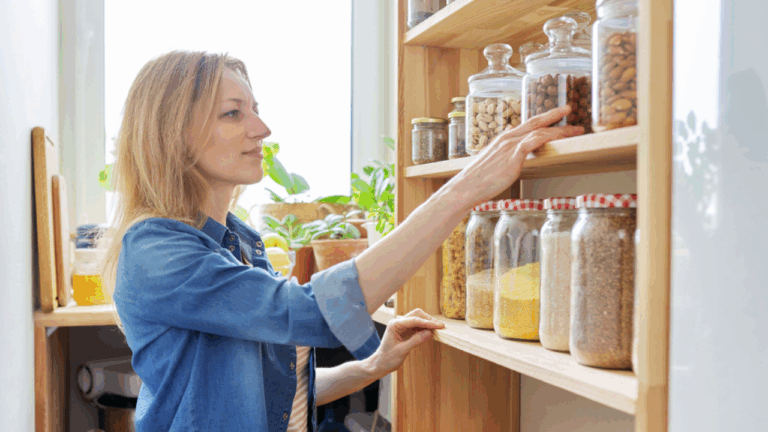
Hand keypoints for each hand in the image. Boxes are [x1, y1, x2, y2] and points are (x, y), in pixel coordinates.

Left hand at [366, 308, 444, 376]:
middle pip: (416, 315)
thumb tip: (429, 332)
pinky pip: (417, 326)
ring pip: (418, 319)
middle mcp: (398, 322)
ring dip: (427, 323)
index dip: (427, 322)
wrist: (380, 364)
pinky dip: (425, 328)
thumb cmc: (387, 358)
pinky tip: (431, 331)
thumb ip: (415, 340)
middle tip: (440, 326)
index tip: (438, 325)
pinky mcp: (405, 331)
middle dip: (428, 319)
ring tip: (438, 328)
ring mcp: (401, 326)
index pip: (414, 320)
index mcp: (394, 324)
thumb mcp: (402, 351)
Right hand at [449, 105, 584, 208]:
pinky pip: (535, 141)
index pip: (526, 125)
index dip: (542, 119)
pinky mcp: (513, 155)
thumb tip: (513, 164)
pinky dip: (549, 137)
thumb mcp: (493, 166)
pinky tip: (560, 137)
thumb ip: (506, 161)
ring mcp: (510, 145)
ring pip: (540, 130)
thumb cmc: (477, 181)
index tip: (555, 116)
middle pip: (535, 121)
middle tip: (569, 108)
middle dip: (554, 114)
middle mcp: (507, 138)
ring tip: (575, 130)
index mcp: (503, 140)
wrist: (466, 187)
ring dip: (560, 129)